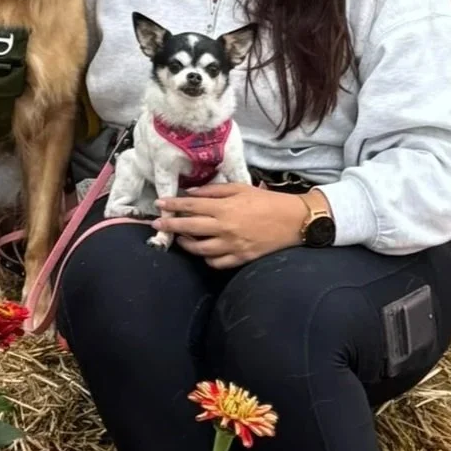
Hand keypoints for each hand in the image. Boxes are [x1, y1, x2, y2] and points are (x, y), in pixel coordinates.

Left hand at [152, 182, 307, 268]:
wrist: (293, 220)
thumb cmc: (266, 200)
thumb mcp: (240, 188)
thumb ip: (213, 191)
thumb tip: (191, 193)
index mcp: (224, 207)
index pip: (190, 206)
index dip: (172, 205)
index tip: (158, 204)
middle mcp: (224, 227)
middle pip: (189, 228)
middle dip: (170, 226)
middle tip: (156, 224)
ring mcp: (231, 245)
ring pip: (199, 249)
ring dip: (185, 244)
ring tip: (179, 238)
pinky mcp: (240, 258)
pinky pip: (216, 263)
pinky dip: (206, 258)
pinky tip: (202, 251)